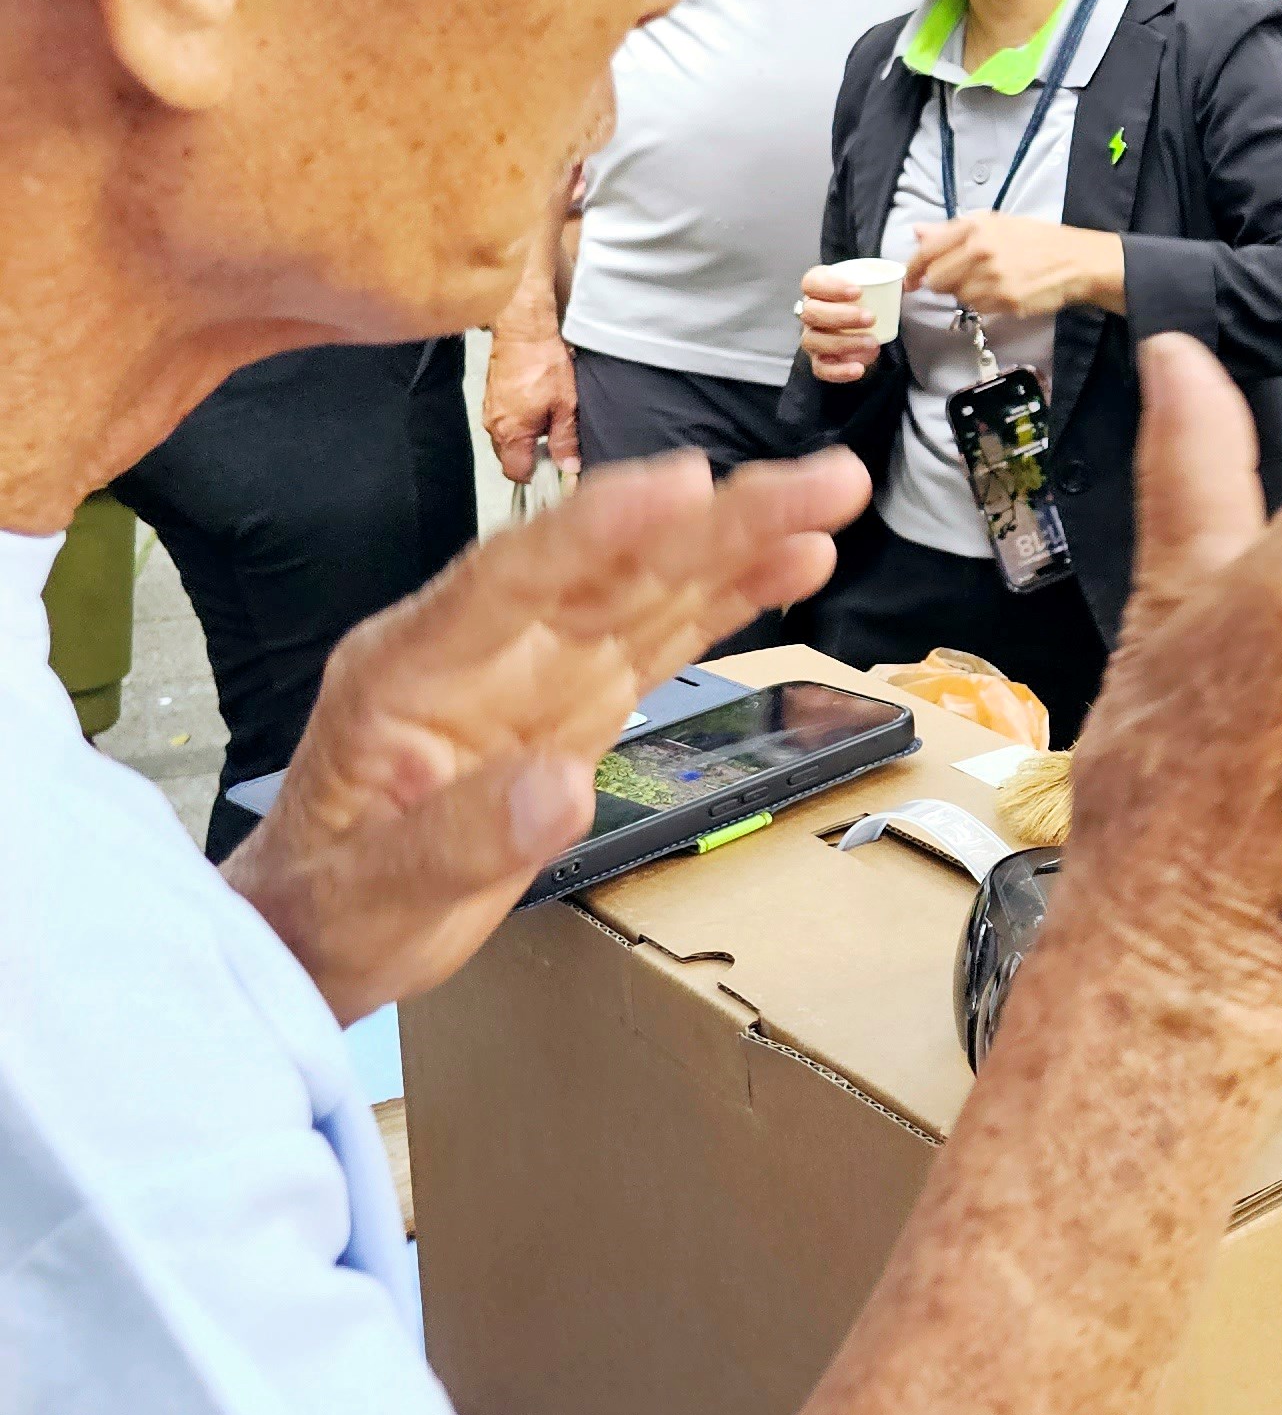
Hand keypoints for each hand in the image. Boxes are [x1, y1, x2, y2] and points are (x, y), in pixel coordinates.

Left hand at [223, 448, 869, 1023]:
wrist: (316, 932)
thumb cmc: (327, 910)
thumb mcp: (370, 897)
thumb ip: (458, 839)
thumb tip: (563, 788)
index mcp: (411, 670)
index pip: (511, 578)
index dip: (600, 528)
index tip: (684, 485)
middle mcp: (483, 649)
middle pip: (607, 565)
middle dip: (713, 517)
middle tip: (819, 482)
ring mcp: (537, 668)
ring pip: (650, 586)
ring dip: (741, 537)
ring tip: (831, 496)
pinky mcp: (580, 699)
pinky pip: (664, 636)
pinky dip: (729, 596)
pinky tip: (793, 560)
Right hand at [485, 322, 577, 485]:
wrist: (524, 332)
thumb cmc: (543, 363)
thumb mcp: (565, 405)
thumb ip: (565, 439)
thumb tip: (568, 466)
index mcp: (511, 432)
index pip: (516, 472)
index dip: (536, 475)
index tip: (554, 469)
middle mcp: (494, 425)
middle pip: (509, 457)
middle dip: (531, 457)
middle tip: (557, 446)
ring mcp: (489, 411)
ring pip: (507, 439)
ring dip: (526, 438)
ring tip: (550, 422)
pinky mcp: (491, 398)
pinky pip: (503, 421)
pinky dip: (519, 422)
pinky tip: (538, 407)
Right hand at [795, 263, 888, 385]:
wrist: (865, 329)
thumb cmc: (866, 302)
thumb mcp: (875, 287)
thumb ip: (889, 280)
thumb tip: (912, 282)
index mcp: (817, 288)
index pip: (812, 283)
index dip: (831, 286)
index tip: (858, 291)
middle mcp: (809, 312)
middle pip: (812, 312)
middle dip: (842, 316)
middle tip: (870, 318)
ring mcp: (812, 337)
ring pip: (814, 340)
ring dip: (844, 342)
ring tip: (872, 342)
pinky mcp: (818, 361)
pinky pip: (821, 369)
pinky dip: (839, 371)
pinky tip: (858, 368)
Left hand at [908, 214, 1121, 321]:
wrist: (1076, 261)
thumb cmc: (1037, 240)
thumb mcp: (995, 224)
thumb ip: (952, 230)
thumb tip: (918, 233)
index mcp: (974, 227)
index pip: (926, 252)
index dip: (913, 270)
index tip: (911, 280)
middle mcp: (979, 250)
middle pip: (936, 279)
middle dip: (943, 283)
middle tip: (962, 279)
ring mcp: (991, 277)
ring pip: (956, 297)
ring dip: (967, 294)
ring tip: (990, 282)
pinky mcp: (1004, 300)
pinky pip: (977, 309)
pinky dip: (984, 304)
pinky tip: (1002, 292)